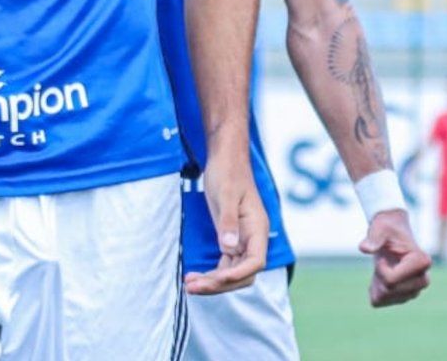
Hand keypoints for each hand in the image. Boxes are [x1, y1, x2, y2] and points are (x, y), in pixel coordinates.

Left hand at [184, 156, 267, 294]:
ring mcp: (242, 240)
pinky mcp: (231, 239)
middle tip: (193, 286)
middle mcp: (253, 238)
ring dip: (213, 282)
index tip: (217, 279)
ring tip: (189, 284)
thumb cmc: (228, 173)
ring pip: (233, 272)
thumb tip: (229, 248)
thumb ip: (228, 222)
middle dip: (220, 284)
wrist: (225, 160)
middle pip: (243, 273)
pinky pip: (225, 265)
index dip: (239, 274)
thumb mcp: (226, 196)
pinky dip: (211, 273)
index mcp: (257, 228)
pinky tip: (195, 275)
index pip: (256, 261)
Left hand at [360, 209, 431, 306]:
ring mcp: (415, 291)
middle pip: (388, 290)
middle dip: (379, 276)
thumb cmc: (388, 229)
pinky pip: (379, 301)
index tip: (385, 255)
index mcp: (422, 262)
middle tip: (384, 260)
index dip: (380, 268)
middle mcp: (423, 280)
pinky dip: (375, 289)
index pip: (391, 281)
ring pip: (383, 297)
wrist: (392, 235)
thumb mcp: (380, 227)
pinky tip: (382, 275)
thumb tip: (365, 248)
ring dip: (377, 282)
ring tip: (384, 266)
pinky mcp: (405, 298)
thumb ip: (374, 236)